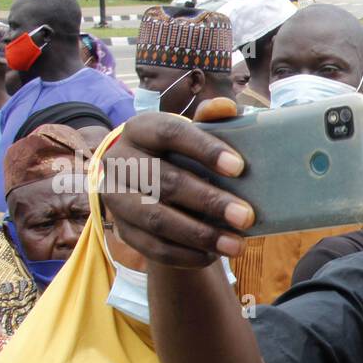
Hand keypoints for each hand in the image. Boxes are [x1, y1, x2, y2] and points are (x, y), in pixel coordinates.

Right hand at [100, 100, 252, 268]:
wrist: (151, 189)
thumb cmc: (181, 156)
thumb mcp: (194, 136)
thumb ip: (211, 122)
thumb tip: (227, 107)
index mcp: (141, 129)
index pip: (170, 133)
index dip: (204, 149)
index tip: (239, 168)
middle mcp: (120, 161)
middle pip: (166, 182)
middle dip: (210, 201)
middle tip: (246, 216)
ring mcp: (116, 198)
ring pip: (157, 219)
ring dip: (200, 235)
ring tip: (236, 245)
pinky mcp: (122, 229)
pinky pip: (153, 247)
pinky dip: (186, 254)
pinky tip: (213, 255)